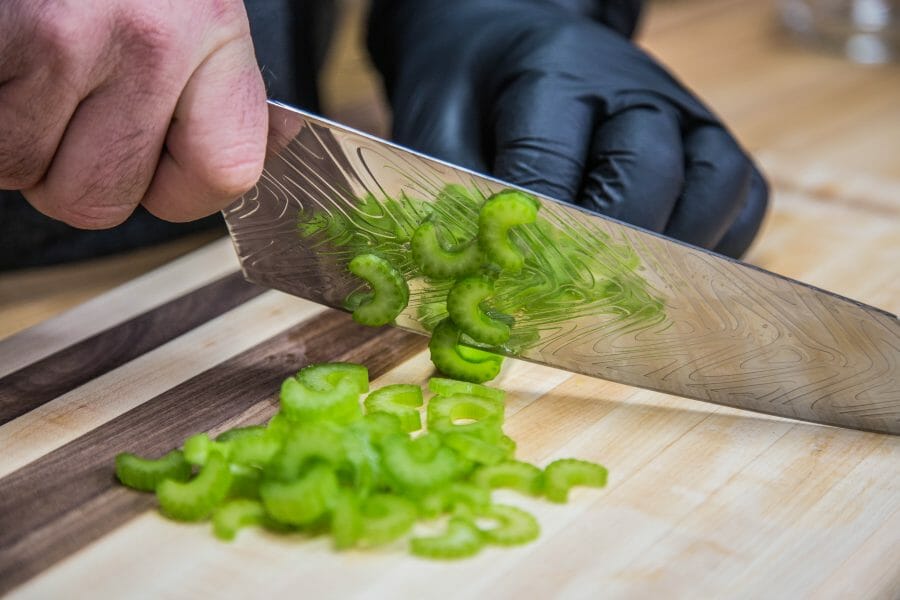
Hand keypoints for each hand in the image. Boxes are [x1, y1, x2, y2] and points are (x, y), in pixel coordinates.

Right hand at [0, 0, 266, 228]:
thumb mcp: (193, 12)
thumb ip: (214, 91)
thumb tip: (244, 154)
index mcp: (218, 35)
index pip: (224, 174)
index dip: (172, 188)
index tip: (149, 162)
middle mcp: (153, 37)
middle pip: (100, 196)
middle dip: (66, 168)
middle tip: (62, 103)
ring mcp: (67, 32)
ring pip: (20, 168)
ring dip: (11, 132)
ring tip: (26, 64)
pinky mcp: (1, 28)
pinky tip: (5, 54)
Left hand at [368, 0, 767, 257]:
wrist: (515, 44)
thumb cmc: (475, 90)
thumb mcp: (434, 124)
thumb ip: (446, 195)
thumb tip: (471, 284)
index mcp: (553, 71)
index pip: (550, 162)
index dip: (531, 239)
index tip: (511, 294)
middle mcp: (632, 87)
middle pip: (646, 177)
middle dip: (605, 255)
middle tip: (568, 305)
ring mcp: (683, 113)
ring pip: (712, 192)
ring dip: (669, 258)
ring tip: (620, 294)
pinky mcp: (711, 144)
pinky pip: (739, 205)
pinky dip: (712, 250)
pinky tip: (663, 273)